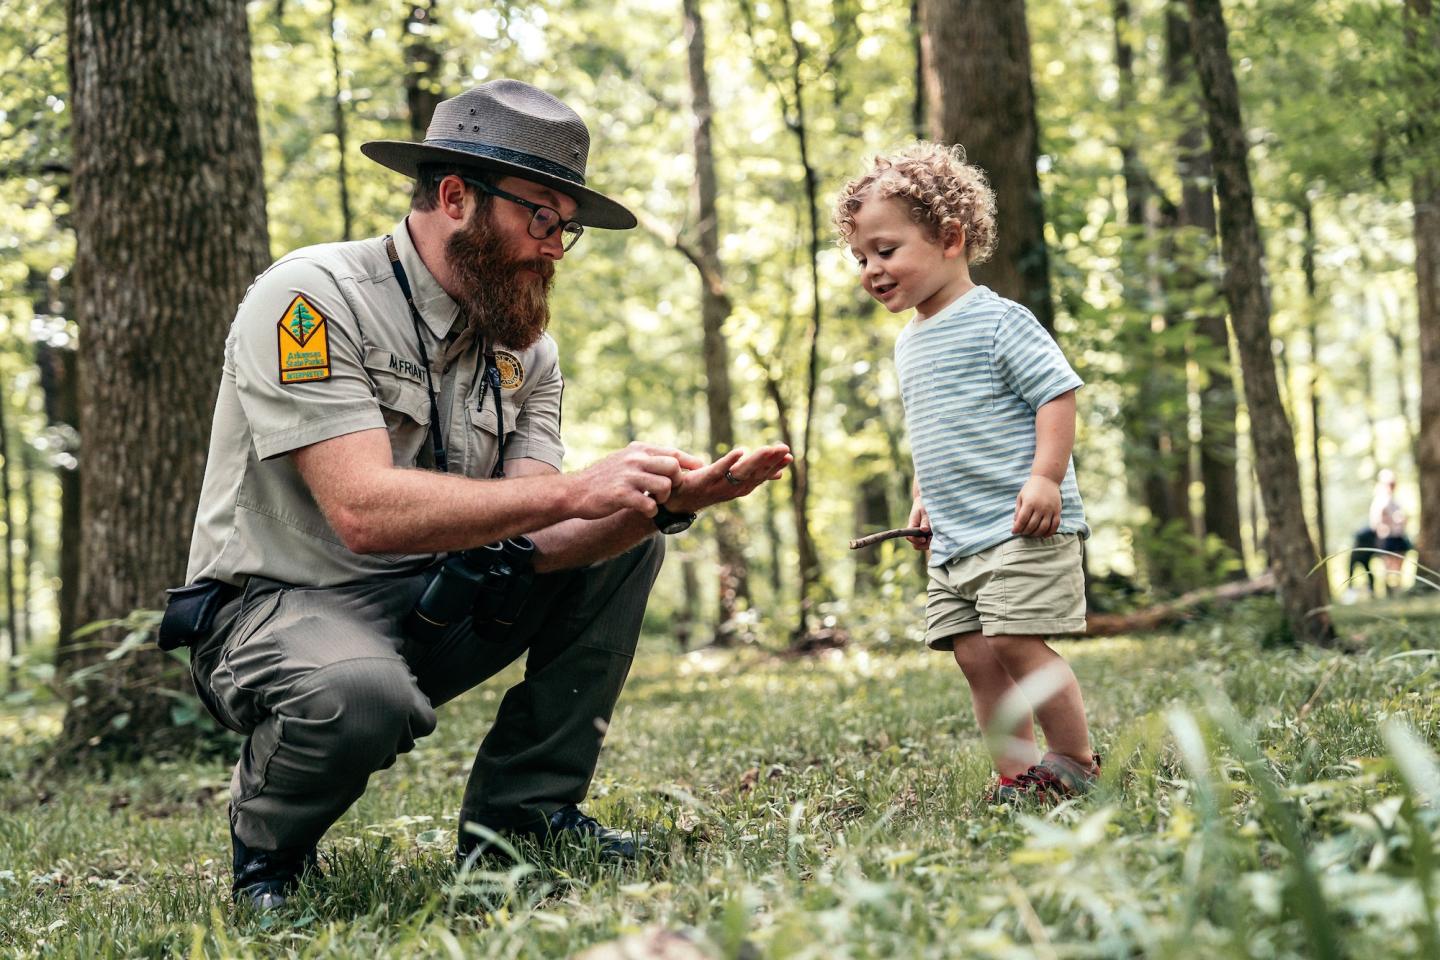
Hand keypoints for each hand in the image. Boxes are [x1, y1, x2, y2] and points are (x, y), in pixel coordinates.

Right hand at [569, 442, 703, 518]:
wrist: (574, 492)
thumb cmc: (604, 479)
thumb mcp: (625, 460)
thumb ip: (646, 459)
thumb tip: (674, 463)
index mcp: (638, 450)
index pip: (674, 453)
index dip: (691, 463)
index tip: (699, 472)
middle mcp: (635, 460)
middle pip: (674, 467)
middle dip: (677, 482)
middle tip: (669, 492)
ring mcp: (628, 477)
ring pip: (665, 486)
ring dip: (664, 499)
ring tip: (654, 502)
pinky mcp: (621, 495)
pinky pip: (649, 504)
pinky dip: (651, 511)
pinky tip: (644, 510)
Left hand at [667, 444, 792, 512]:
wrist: (677, 500)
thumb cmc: (707, 489)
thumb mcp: (734, 481)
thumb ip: (755, 476)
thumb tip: (779, 474)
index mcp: (740, 487)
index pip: (762, 476)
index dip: (775, 466)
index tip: (789, 455)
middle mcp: (732, 490)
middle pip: (755, 474)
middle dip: (771, 461)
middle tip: (785, 449)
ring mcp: (718, 486)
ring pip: (741, 472)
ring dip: (756, 461)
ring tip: (769, 449)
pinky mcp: (703, 481)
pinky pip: (718, 471)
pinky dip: (730, 461)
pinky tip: (740, 451)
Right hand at [906, 497, 931, 551]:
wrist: (927, 501)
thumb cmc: (924, 505)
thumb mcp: (924, 511)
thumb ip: (925, 521)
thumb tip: (924, 530)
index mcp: (912, 526)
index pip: (910, 537)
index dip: (916, 540)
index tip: (924, 538)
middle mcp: (915, 532)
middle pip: (916, 544)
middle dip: (924, 544)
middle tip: (933, 538)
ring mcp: (922, 535)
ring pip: (923, 545)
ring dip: (930, 543)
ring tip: (936, 535)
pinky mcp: (928, 535)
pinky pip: (929, 542)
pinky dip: (934, 541)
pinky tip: (938, 534)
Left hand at [1013, 475, 1061, 536]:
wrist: (1047, 479)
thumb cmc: (1031, 488)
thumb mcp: (1021, 496)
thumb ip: (1018, 510)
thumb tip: (1016, 524)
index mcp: (1030, 503)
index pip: (1022, 520)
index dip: (1017, 528)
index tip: (1014, 532)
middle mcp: (1041, 507)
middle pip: (1032, 526)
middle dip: (1025, 532)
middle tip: (1022, 533)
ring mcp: (1050, 510)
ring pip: (1044, 528)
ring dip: (1036, 534)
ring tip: (1031, 534)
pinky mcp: (1057, 511)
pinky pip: (1055, 525)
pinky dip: (1050, 533)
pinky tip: (1044, 535)